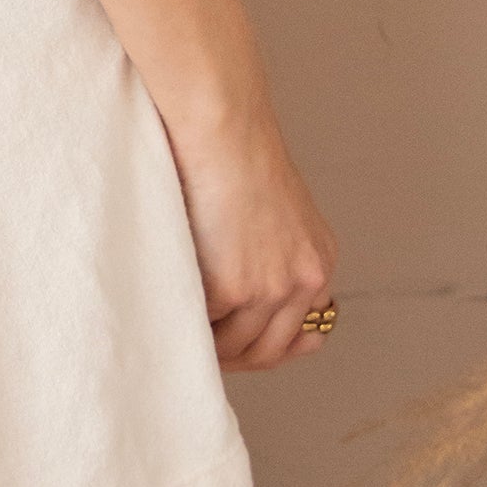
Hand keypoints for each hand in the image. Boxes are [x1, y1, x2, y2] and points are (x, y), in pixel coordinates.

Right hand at [169, 102, 337, 373]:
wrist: (222, 128)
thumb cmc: (232, 154)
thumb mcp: (273, 210)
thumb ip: (270, 254)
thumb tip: (241, 302)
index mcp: (318, 260)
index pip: (300, 329)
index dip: (266, 345)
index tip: (242, 350)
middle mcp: (306, 281)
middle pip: (270, 350)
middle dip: (234, 358)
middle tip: (201, 352)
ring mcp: (272, 289)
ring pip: (236, 348)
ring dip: (206, 344)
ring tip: (178, 325)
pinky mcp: (234, 289)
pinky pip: (203, 327)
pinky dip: (185, 321)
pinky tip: (168, 306)